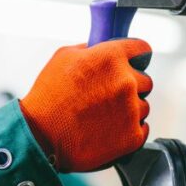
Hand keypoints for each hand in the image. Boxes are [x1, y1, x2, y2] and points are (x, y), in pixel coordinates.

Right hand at [20, 40, 152, 172]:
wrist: (41, 135)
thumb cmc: (48, 98)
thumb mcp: (62, 58)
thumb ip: (89, 49)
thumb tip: (99, 49)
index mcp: (111, 58)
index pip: (142, 49)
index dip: (135, 57)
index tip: (131, 63)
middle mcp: (126, 81)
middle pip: (144, 81)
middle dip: (129, 86)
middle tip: (106, 96)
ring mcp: (132, 110)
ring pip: (143, 106)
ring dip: (128, 110)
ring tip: (102, 117)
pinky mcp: (133, 136)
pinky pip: (142, 128)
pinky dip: (129, 130)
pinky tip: (108, 130)